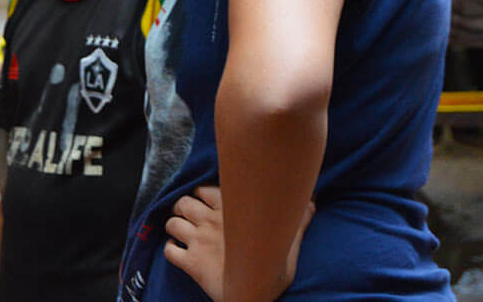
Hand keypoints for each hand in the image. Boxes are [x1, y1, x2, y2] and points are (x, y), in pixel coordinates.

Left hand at [163, 186, 315, 300]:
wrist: (256, 292)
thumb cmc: (274, 266)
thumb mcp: (290, 238)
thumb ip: (299, 218)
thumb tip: (313, 202)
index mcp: (229, 211)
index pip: (202, 191)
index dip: (199, 195)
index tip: (203, 202)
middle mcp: (209, 222)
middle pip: (182, 203)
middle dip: (181, 208)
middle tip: (187, 216)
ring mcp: (198, 241)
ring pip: (172, 223)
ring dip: (174, 226)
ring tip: (179, 231)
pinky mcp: (190, 262)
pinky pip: (169, 251)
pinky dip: (170, 250)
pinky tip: (177, 252)